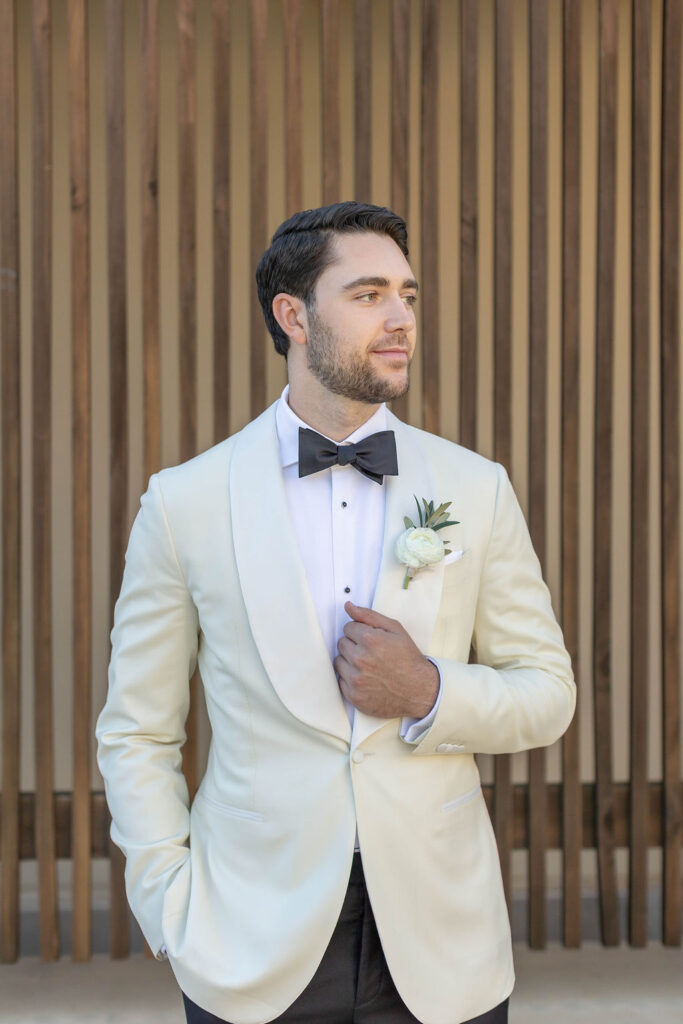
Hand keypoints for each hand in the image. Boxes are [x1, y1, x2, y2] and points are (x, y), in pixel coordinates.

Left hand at [333, 601, 438, 718]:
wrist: (419, 690)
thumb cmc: (408, 658)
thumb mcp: (395, 629)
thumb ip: (368, 616)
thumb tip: (347, 606)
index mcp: (370, 640)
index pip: (348, 627)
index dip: (360, 632)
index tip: (372, 640)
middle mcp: (360, 659)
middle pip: (341, 643)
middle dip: (354, 645)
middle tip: (372, 653)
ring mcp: (356, 680)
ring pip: (338, 661)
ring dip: (349, 662)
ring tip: (368, 666)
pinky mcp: (354, 696)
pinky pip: (340, 680)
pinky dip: (350, 678)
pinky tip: (366, 678)